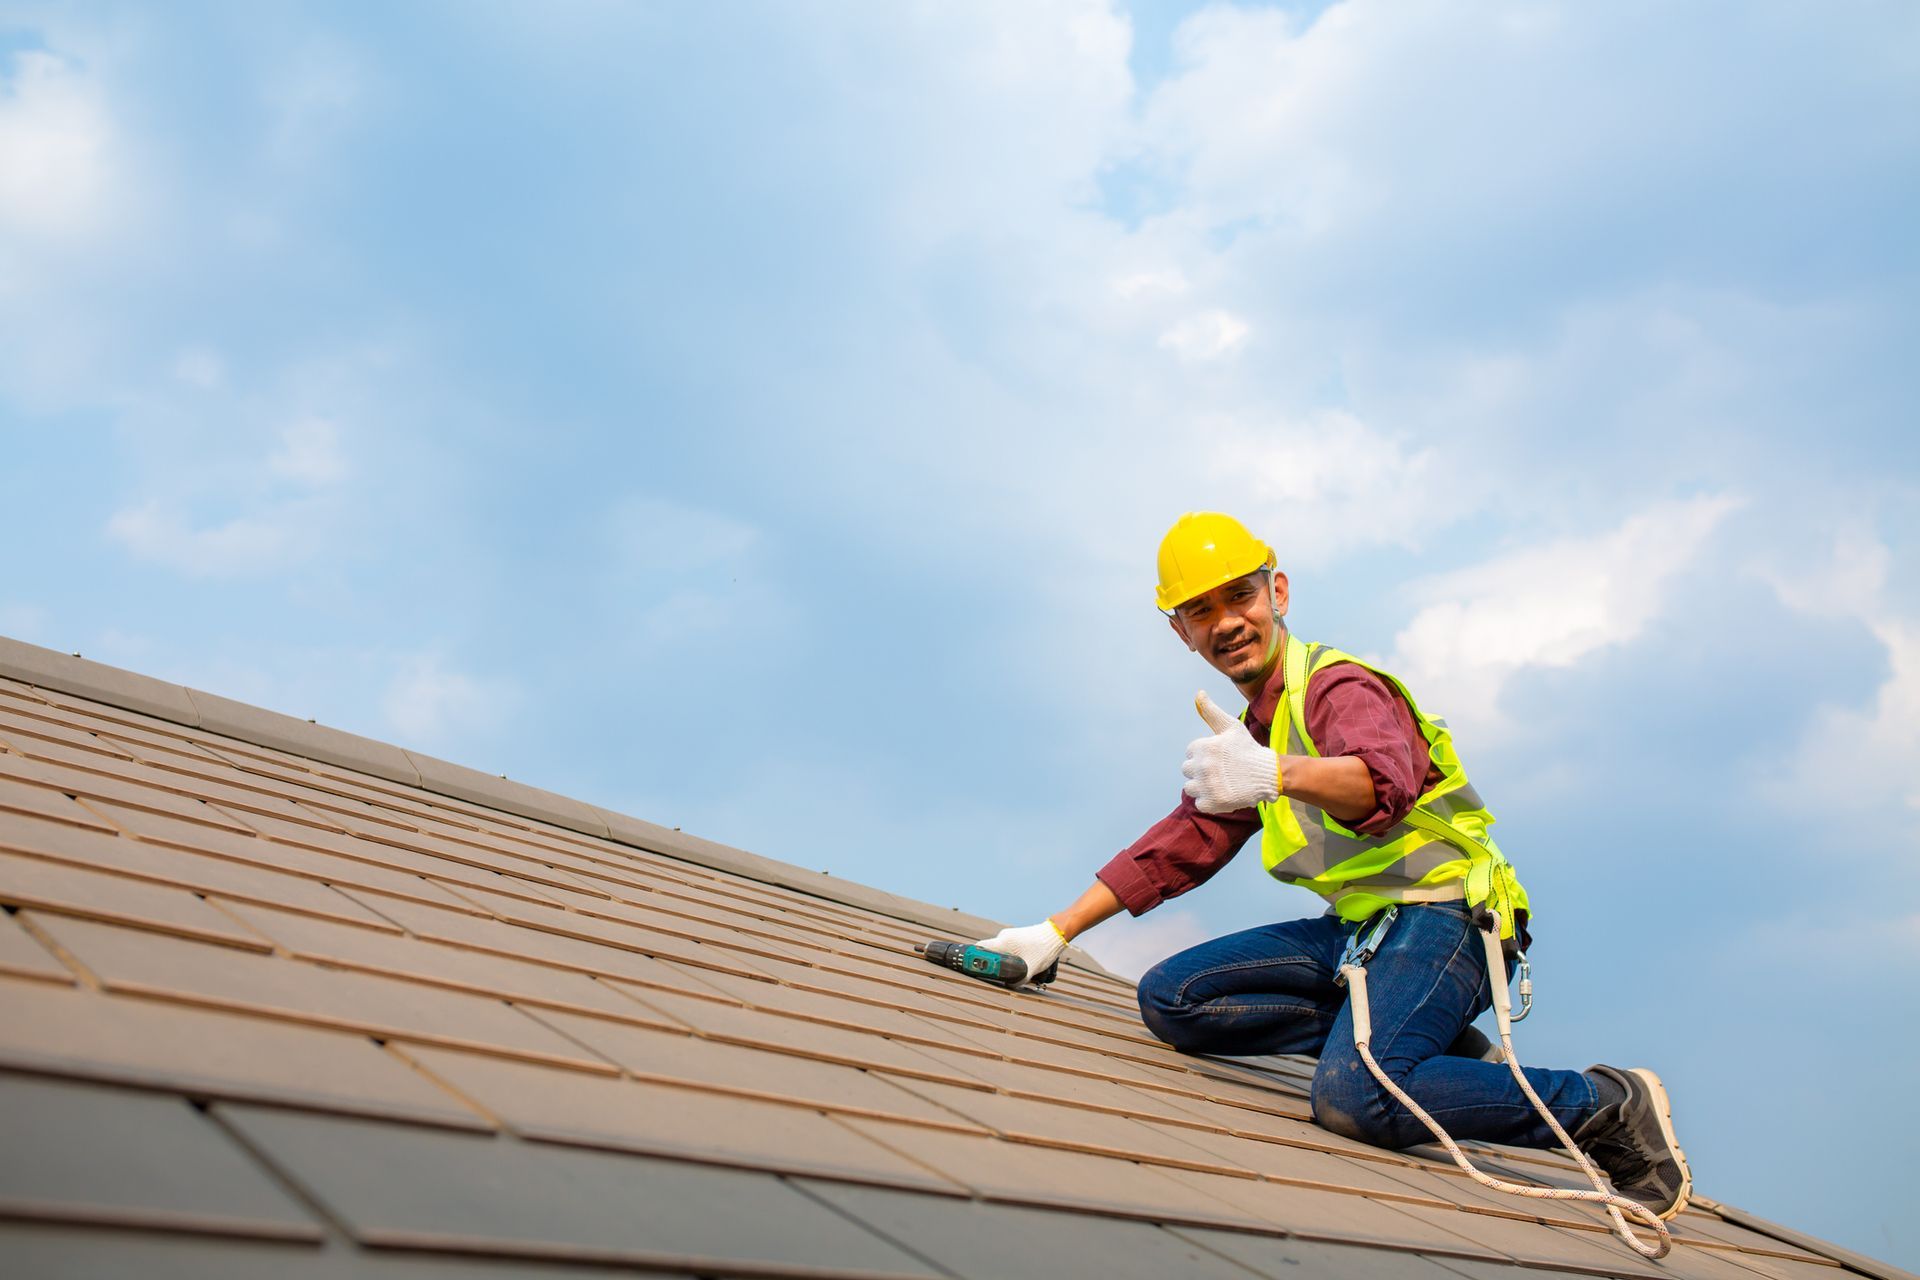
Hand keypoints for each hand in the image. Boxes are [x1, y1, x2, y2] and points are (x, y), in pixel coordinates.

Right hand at [973, 919, 1066, 984]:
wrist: (1057, 934)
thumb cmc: (1043, 949)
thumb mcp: (1031, 968)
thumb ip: (1019, 980)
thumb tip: (1009, 987)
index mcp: (1003, 941)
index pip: (980, 948)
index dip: (973, 958)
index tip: (972, 968)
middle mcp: (1003, 936)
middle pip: (989, 951)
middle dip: (989, 963)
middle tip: (992, 975)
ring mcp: (1010, 936)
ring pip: (999, 950)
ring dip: (1001, 961)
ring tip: (1010, 971)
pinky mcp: (1017, 937)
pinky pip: (1007, 948)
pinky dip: (1009, 957)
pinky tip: (1019, 965)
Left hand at [1182, 690, 1280, 813]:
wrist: (1268, 774)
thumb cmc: (1247, 748)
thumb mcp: (1230, 727)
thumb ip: (1211, 711)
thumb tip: (1198, 693)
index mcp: (1204, 747)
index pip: (1191, 752)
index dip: (1204, 754)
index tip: (1219, 756)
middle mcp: (1202, 767)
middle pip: (1187, 770)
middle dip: (1200, 770)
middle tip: (1219, 770)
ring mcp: (1207, 786)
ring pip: (1190, 787)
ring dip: (1201, 786)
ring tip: (1219, 782)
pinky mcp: (1212, 803)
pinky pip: (1199, 802)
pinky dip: (1209, 800)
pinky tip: (1222, 792)